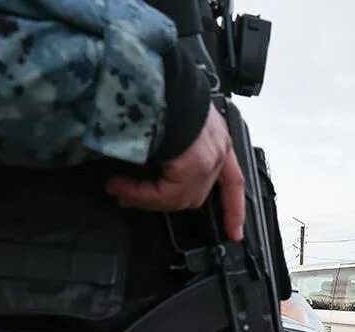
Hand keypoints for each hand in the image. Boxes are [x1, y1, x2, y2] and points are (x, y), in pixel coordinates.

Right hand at [105, 103, 245, 240]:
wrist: (157, 74)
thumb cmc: (159, 89)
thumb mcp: (170, 120)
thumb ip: (166, 150)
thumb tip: (138, 178)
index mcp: (217, 139)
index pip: (233, 182)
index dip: (234, 209)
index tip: (235, 234)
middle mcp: (218, 150)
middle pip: (195, 194)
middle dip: (160, 201)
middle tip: (127, 197)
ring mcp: (209, 158)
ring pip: (179, 197)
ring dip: (145, 198)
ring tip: (119, 189)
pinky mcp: (194, 163)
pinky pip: (166, 193)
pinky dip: (140, 194)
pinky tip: (120, 186)